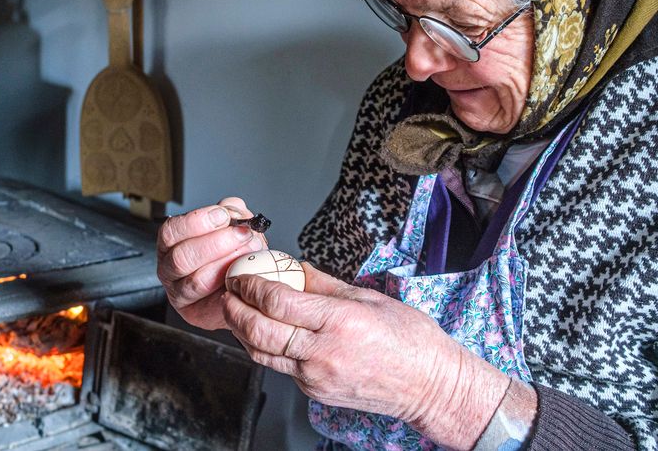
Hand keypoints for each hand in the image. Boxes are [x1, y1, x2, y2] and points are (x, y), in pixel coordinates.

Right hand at [156, 197, 266, 330]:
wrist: (239, 284)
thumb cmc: (229, 253)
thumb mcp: (231, 226)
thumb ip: (231, 213)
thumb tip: (234, 209)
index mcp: (170, 243)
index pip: (171, 231)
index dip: (197, 221)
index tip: (223, 215)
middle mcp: (169, 269)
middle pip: (181, 257)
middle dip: (216, 243)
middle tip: (242, 235)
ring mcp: (179, 293)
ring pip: (197, 280)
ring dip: (227, 264)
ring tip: (248, 253)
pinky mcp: (195, 312)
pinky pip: (211, 302)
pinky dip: (230, 287)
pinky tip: (243, 275)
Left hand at [223, 264, 511, 448]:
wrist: (429, 385)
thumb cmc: (410, 339)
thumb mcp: (369, 297)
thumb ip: (325, 283)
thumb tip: (294, 266)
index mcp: (339, 320)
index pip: (278, 301)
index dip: (251, 285)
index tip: (242, 274)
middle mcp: (323, 351)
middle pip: (260, 330)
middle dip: (236, 308)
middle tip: (228, 292)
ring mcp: (316, 376)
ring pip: (262, 353)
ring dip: (242, 330)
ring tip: (236, 310)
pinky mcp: (315, 391)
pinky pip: (279, 367)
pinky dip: (264, 348)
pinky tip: (262, 333)